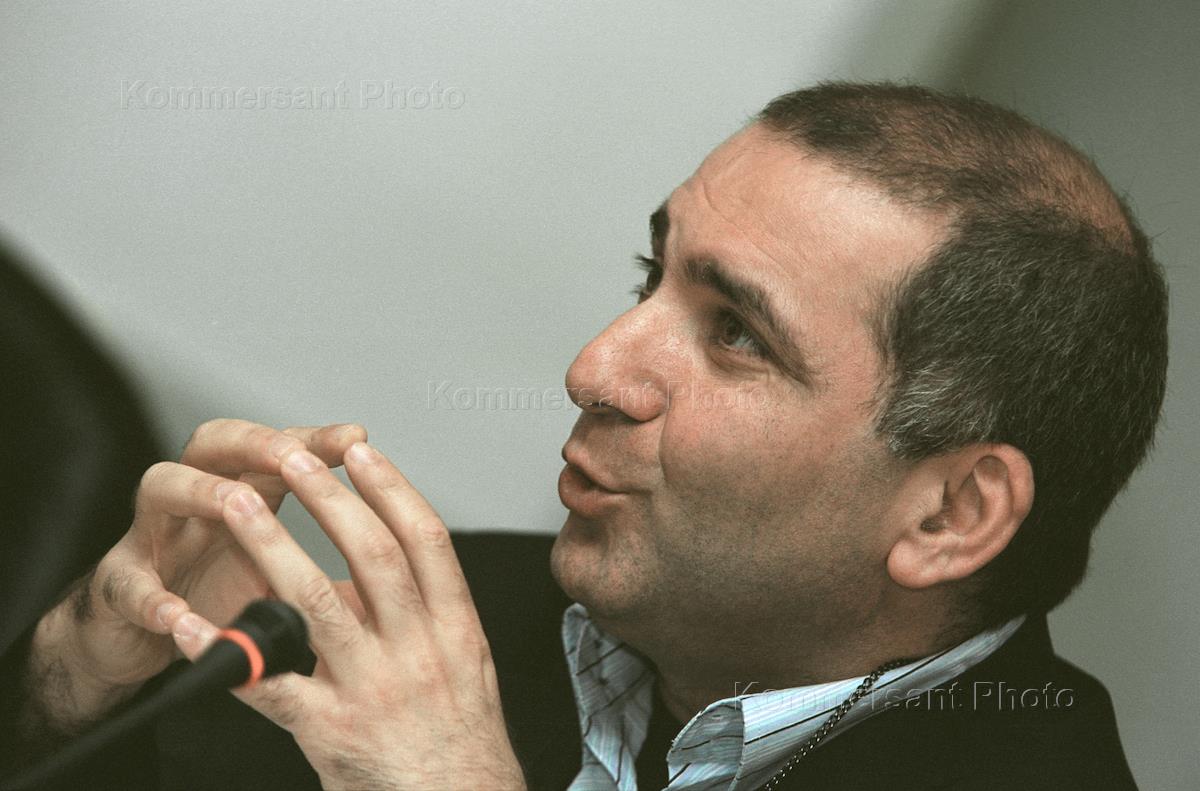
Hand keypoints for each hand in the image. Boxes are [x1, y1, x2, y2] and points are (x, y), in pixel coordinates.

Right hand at [41, 420, 363, 707]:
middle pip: (214, 443)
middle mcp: (195, 500)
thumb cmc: (216, 590)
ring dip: (201, 491)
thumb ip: (321, 551)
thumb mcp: (275, 565)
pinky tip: (177, 612)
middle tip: (291, 453)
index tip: (358, 439)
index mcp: (240, 492)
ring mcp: (153, 536)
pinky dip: (152, 596)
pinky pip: (127, 582)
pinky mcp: (118, 585)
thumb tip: (394, 549)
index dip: (316, 439)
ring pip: (162, 487)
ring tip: (235, 501)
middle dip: (254, 441)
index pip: (278, 447)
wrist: (141, 638)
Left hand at [171, 442, 525, 790]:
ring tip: (240, 504)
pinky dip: (223, 649)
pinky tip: (190, 623)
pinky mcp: (331, 731)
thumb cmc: (462, 742)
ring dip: (273, 545)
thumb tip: (370, 572)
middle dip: (330, 499)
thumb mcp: (465, 666)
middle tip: (294, 457)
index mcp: (455, 628)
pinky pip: (268, 683)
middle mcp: (418, 650)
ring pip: (319, 603)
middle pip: (373, 556)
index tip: (361, 450)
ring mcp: (374, 688)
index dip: (392, 488)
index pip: (426, 540)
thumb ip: (425, 614)